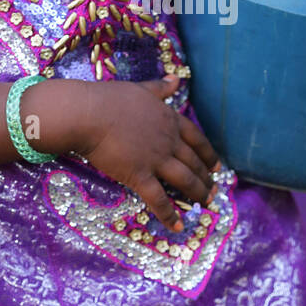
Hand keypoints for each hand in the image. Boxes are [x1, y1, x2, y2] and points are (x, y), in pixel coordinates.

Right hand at [78, 75, 221, 231]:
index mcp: (169, 120)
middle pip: (194, 162)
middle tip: (213, 191)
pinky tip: (178, 227)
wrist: (88, 114)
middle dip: (206, 178)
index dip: (208, 154)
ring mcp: (156, 159)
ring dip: (197, 193)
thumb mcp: (141, 89)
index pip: (196, 139)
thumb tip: (176, 79)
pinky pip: (159, 199)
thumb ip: (160, 87)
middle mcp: (168, 141)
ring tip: (206, 204)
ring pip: (184, 180)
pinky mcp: (139, 176)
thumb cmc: (109, 99)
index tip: (217, 166)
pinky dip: (169, 215)